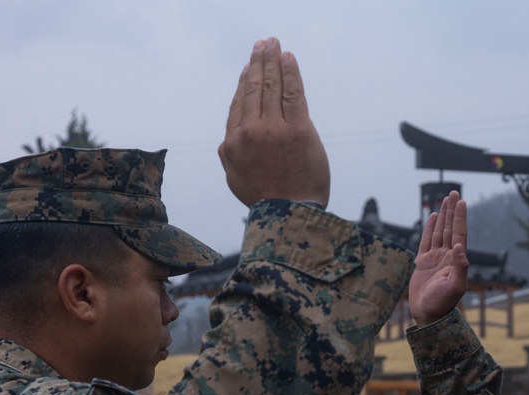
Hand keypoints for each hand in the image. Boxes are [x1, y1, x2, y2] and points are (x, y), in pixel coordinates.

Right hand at [218, 38, 329, 207]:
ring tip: (274, 45)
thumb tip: (229, 141)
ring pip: (272, 87)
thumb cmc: (267, 200)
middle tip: (262, 45)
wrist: (290, 215)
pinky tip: (289, 59)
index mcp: (233, 144)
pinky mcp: (299, 130)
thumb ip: (231, 157)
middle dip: (258, 63)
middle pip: (254, 90)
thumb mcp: (236, 180)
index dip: (244, 83)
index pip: (238, 105)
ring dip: (273, 61)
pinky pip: (293, 94)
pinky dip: (290, 74)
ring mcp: (274, 130)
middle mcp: (250, 132)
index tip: (248, 69)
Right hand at [408, 191, 468, 326]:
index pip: (459, 234)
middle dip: (452, 210)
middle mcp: (447, 256)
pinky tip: (433, 217)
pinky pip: (426, 241)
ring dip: (443, 216)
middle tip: (454, 193)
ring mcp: (435, 258)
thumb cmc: (443, 303)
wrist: (428, 314)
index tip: (461, 202)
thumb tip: (460, 248)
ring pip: (439, 231)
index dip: (460, 218)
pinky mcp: (423, 262)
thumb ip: (460, 267)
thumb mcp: (455, 286)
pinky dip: (429, 228)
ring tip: (445, 200)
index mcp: (456, 260)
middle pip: (450, 228)